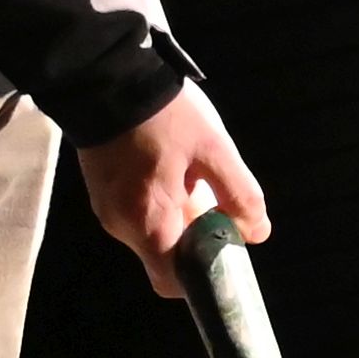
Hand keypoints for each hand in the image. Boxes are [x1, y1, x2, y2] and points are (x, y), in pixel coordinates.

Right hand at [77, 89, 271, 299]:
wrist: (106, 75)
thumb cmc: (163, 113)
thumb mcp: (215, 149)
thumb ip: (240, 195)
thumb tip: (255, 232)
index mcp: (148, 222)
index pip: (173, 283)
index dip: (203, 275)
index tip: (225, 248)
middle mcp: (121, 226)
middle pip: (165, 257)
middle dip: (197, 239)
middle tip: (215, 200)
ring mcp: (107, 210)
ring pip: (153, 234)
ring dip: (180, 217)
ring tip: (193, 176)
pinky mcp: (102, 192)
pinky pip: (139, 214)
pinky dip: (162, 204)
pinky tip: (172, 169)